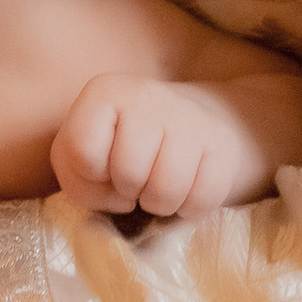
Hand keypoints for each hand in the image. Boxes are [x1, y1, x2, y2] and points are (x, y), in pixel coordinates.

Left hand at [52, 70, 301, 219]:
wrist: (187, 123)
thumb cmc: (121, 147)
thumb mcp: (80, 157)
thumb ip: (78, 180)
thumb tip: (118, 200)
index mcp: (104, 92)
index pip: (83, 151)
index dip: (92, 175)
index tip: (103, 169)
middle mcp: (147, 95)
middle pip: (128, 173)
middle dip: (128, 191)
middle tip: (136, 181)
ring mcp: (189, 117)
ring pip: (165, 192)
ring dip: (159, 204)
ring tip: (158, 187)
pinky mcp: (223, 144)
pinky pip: (201, 200)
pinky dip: (190, 208)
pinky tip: (185, 189)